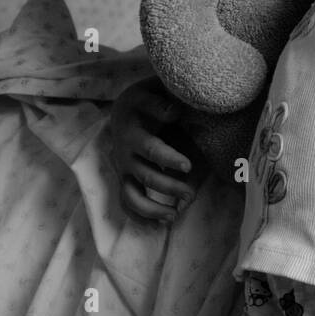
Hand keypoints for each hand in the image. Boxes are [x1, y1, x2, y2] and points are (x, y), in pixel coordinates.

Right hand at [109, 76, 204, 222]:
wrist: (124, 108)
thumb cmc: (146, 99)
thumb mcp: (151, 93)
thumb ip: (162, 103)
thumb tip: (175, 113)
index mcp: (132, 130)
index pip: (151, 148)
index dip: (168, 158)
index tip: (188, 166)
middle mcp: (124, 151)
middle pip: (146, 174)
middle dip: (169, 186)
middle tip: (191, 194)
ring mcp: (123, 167)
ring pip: (133, 193)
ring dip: (154, 206)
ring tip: (176, 214)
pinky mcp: (125, 178)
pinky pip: (128, 201)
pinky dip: (142, 214)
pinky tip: (163, 222)